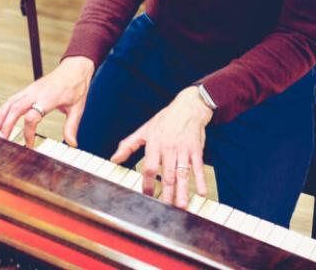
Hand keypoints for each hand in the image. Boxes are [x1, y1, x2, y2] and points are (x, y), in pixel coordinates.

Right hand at [0, 56, 94, 147]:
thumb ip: (71, 127)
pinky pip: (13, 98)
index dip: (28, 133)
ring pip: (12, 102)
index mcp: (49, 98)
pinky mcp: (30, 88)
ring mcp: (32, 89)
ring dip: (2, 115)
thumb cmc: (76, 86)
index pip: (32, 117)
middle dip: (7, 124)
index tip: (29, 144)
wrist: (75, 68)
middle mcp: (37, 93)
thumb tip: (72, 143)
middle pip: (16, 108)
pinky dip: (4, 107)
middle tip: (3, 139)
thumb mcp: (78, 108)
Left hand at [110, 86, 212, 208]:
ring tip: (181, 205)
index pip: (149, 168)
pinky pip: (198, 167)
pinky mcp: (196, 150)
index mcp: (154, 145)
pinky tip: (201, 192)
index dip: (147, 183)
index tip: (148, 195)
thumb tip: (114, 159)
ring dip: (183, 190)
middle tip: (166, 208)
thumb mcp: (144, 130)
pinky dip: (200, 180)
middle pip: (167, 174)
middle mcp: (169, 149)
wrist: (188, 107)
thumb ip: (129, 145)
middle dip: (167, 193)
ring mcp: (183, 150)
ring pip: (182, 173)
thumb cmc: (165, 119)